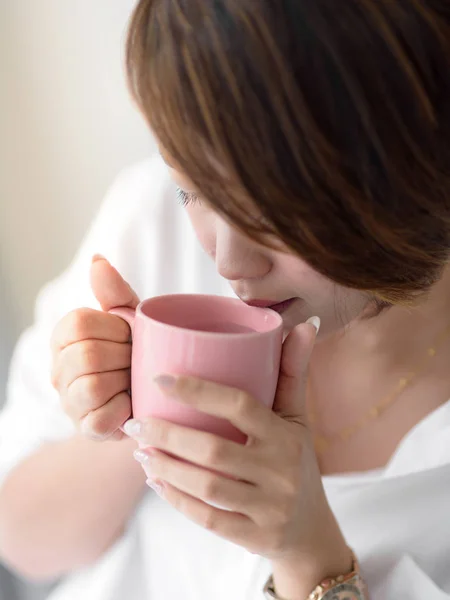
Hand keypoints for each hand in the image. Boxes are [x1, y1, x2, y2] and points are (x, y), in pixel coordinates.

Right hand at [51, 255, 137, 440]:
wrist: (153, 388)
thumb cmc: (138, 347)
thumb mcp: (131, 316)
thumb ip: (114, 291)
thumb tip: (97, 260)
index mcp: (64, 335)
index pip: (79, 323)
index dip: (114, 328)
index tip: (130, 335)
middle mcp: (58, 368)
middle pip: (87, 356)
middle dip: (124, 356)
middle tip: (138, 359)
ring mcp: (69, 401)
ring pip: (92, 386)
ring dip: (124, 382)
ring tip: (134, 380)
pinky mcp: (86, 429)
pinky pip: (102, 418)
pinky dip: (124, 410)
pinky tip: (132, 402)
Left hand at [126, 318, 344, 561]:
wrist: (312, 530)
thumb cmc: (297, 461)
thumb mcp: (297, 418)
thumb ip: (293, 373)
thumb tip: (305, 324)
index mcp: (286, 435)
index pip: (240, 405)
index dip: (198, 390)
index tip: (160, 378)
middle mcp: (280, 471)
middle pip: (214, 450)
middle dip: (168, 435)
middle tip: (137, 423)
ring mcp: (269, 507)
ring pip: (207, 487)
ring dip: (167, 467)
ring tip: (139, 450)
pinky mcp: (255, 537)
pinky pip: (208, 519)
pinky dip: (176, 500)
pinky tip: (155, 481)